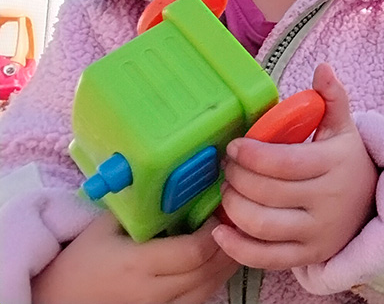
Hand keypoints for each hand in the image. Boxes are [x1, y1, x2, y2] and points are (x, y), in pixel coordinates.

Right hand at [32, 211, 238, 303]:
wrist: (57, 300)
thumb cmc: (80, 260)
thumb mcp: (105, 226)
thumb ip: (141, 207)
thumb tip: (175, 181)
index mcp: (138, 264)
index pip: (194, 251)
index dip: (215, 231)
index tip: (219, 211)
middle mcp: (151, 291)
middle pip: (207, 270)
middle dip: (228, 244)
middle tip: (236, 220)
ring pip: (208, 289)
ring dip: (226, 264)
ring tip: (235, 238)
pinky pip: (199, 301)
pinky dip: (213, 281)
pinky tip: (217, 262)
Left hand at [213, 63, 377, 268]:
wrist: (372, 207)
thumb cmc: (349, 163)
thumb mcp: (345, 129)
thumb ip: (333, 98)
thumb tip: (323, 68)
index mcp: (336, 164)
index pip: (284, 162)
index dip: (252, 155)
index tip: (234, 147)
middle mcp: (329, 201)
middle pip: (267, 192)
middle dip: (236, 179)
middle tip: (226, 169)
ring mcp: (318, 232)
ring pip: (262, 225)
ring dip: (233, 207)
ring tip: (227, 192)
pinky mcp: (308, 256)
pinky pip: (265, 258)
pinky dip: (236, 247)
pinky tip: (220, 230)